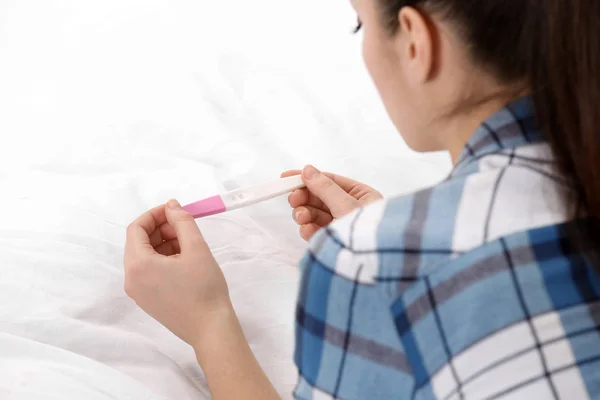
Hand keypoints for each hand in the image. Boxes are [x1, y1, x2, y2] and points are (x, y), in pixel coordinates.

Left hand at [123, 200, 230, 346]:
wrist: (211, 328)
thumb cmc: (204, 287)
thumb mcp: (196, 248)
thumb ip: (182, 222)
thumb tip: (171, 206)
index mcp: (138, 264)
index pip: (136, 228)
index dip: (155, 214)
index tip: (176, 210)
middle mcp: (131, 278)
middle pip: (139, 242)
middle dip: (161, 229)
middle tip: (185, 227)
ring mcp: (138, 292)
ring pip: (145, 257)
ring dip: (164, 244)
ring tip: (189, 244)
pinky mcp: (147, 301)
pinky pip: (149, 272)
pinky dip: (163, 260)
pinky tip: (185, 261)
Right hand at [282, 165, 382, 240]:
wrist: (372, 266)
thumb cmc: (367, 232)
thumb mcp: (347, 205)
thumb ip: (325, 188)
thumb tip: (307, 170)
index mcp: (362, 196)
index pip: (330, 182)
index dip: (308, 178)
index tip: (286, 177)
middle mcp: (351, 209)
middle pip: (319, 198)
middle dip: (304, 198)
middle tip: (293, 200)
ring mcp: (341, 227)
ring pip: (315, 214)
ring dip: (304, 214)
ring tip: (302, 218)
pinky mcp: (333, 242)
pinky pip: (316, 231)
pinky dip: (308, 229)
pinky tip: (307, 230)